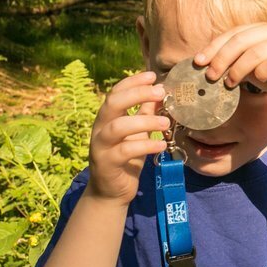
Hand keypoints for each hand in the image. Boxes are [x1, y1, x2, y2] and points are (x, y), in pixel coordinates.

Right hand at [86, 72, 169, 205]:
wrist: (111, 191)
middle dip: (136, 94)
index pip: (115, 93)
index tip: (152, 75)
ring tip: (166, 123)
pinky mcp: (107, 164)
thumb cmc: (126, 158)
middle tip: (160, 92)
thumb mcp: (138, 133)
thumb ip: (145, 114)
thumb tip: (160, 94)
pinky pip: (124, 151)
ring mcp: (101, 146)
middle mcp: (100, 129)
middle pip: (112, 104)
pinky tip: (161, 144)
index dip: (132, 82)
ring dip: (144, 122)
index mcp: (107, 118)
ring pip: (118, 127)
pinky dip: (145, 146)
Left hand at [195, 23, 266, 110]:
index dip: (214, 47)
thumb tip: (202, 62)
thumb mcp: (247, 66)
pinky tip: (257, 81)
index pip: (233, 33)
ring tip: (229, 83)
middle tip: (211, 76)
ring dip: (238, 70)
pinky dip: (260, 74)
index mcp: (262, 28)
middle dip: (222, 58)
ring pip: (255, 53)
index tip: (199, 62)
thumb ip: (231, 60)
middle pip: (241, 41)